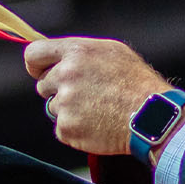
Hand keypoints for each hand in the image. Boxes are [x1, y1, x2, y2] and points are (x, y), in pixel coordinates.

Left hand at [25, 37, 173, 155]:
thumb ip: (80, 53)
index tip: (40, 73)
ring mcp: (65, 103)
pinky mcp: (67, 128)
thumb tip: (58, 58)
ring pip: (54, 109)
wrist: (151, 116)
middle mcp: (66, 75)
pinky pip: (62, 129)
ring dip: (70, 112)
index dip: (36, 66)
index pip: (34, 54)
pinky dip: (76, 130)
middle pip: (43, 86)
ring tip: (98, 111)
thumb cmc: (137, 83)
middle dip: (59, 91)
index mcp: (76, 52)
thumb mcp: (112, 53)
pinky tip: (97, 125)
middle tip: (86, 97)